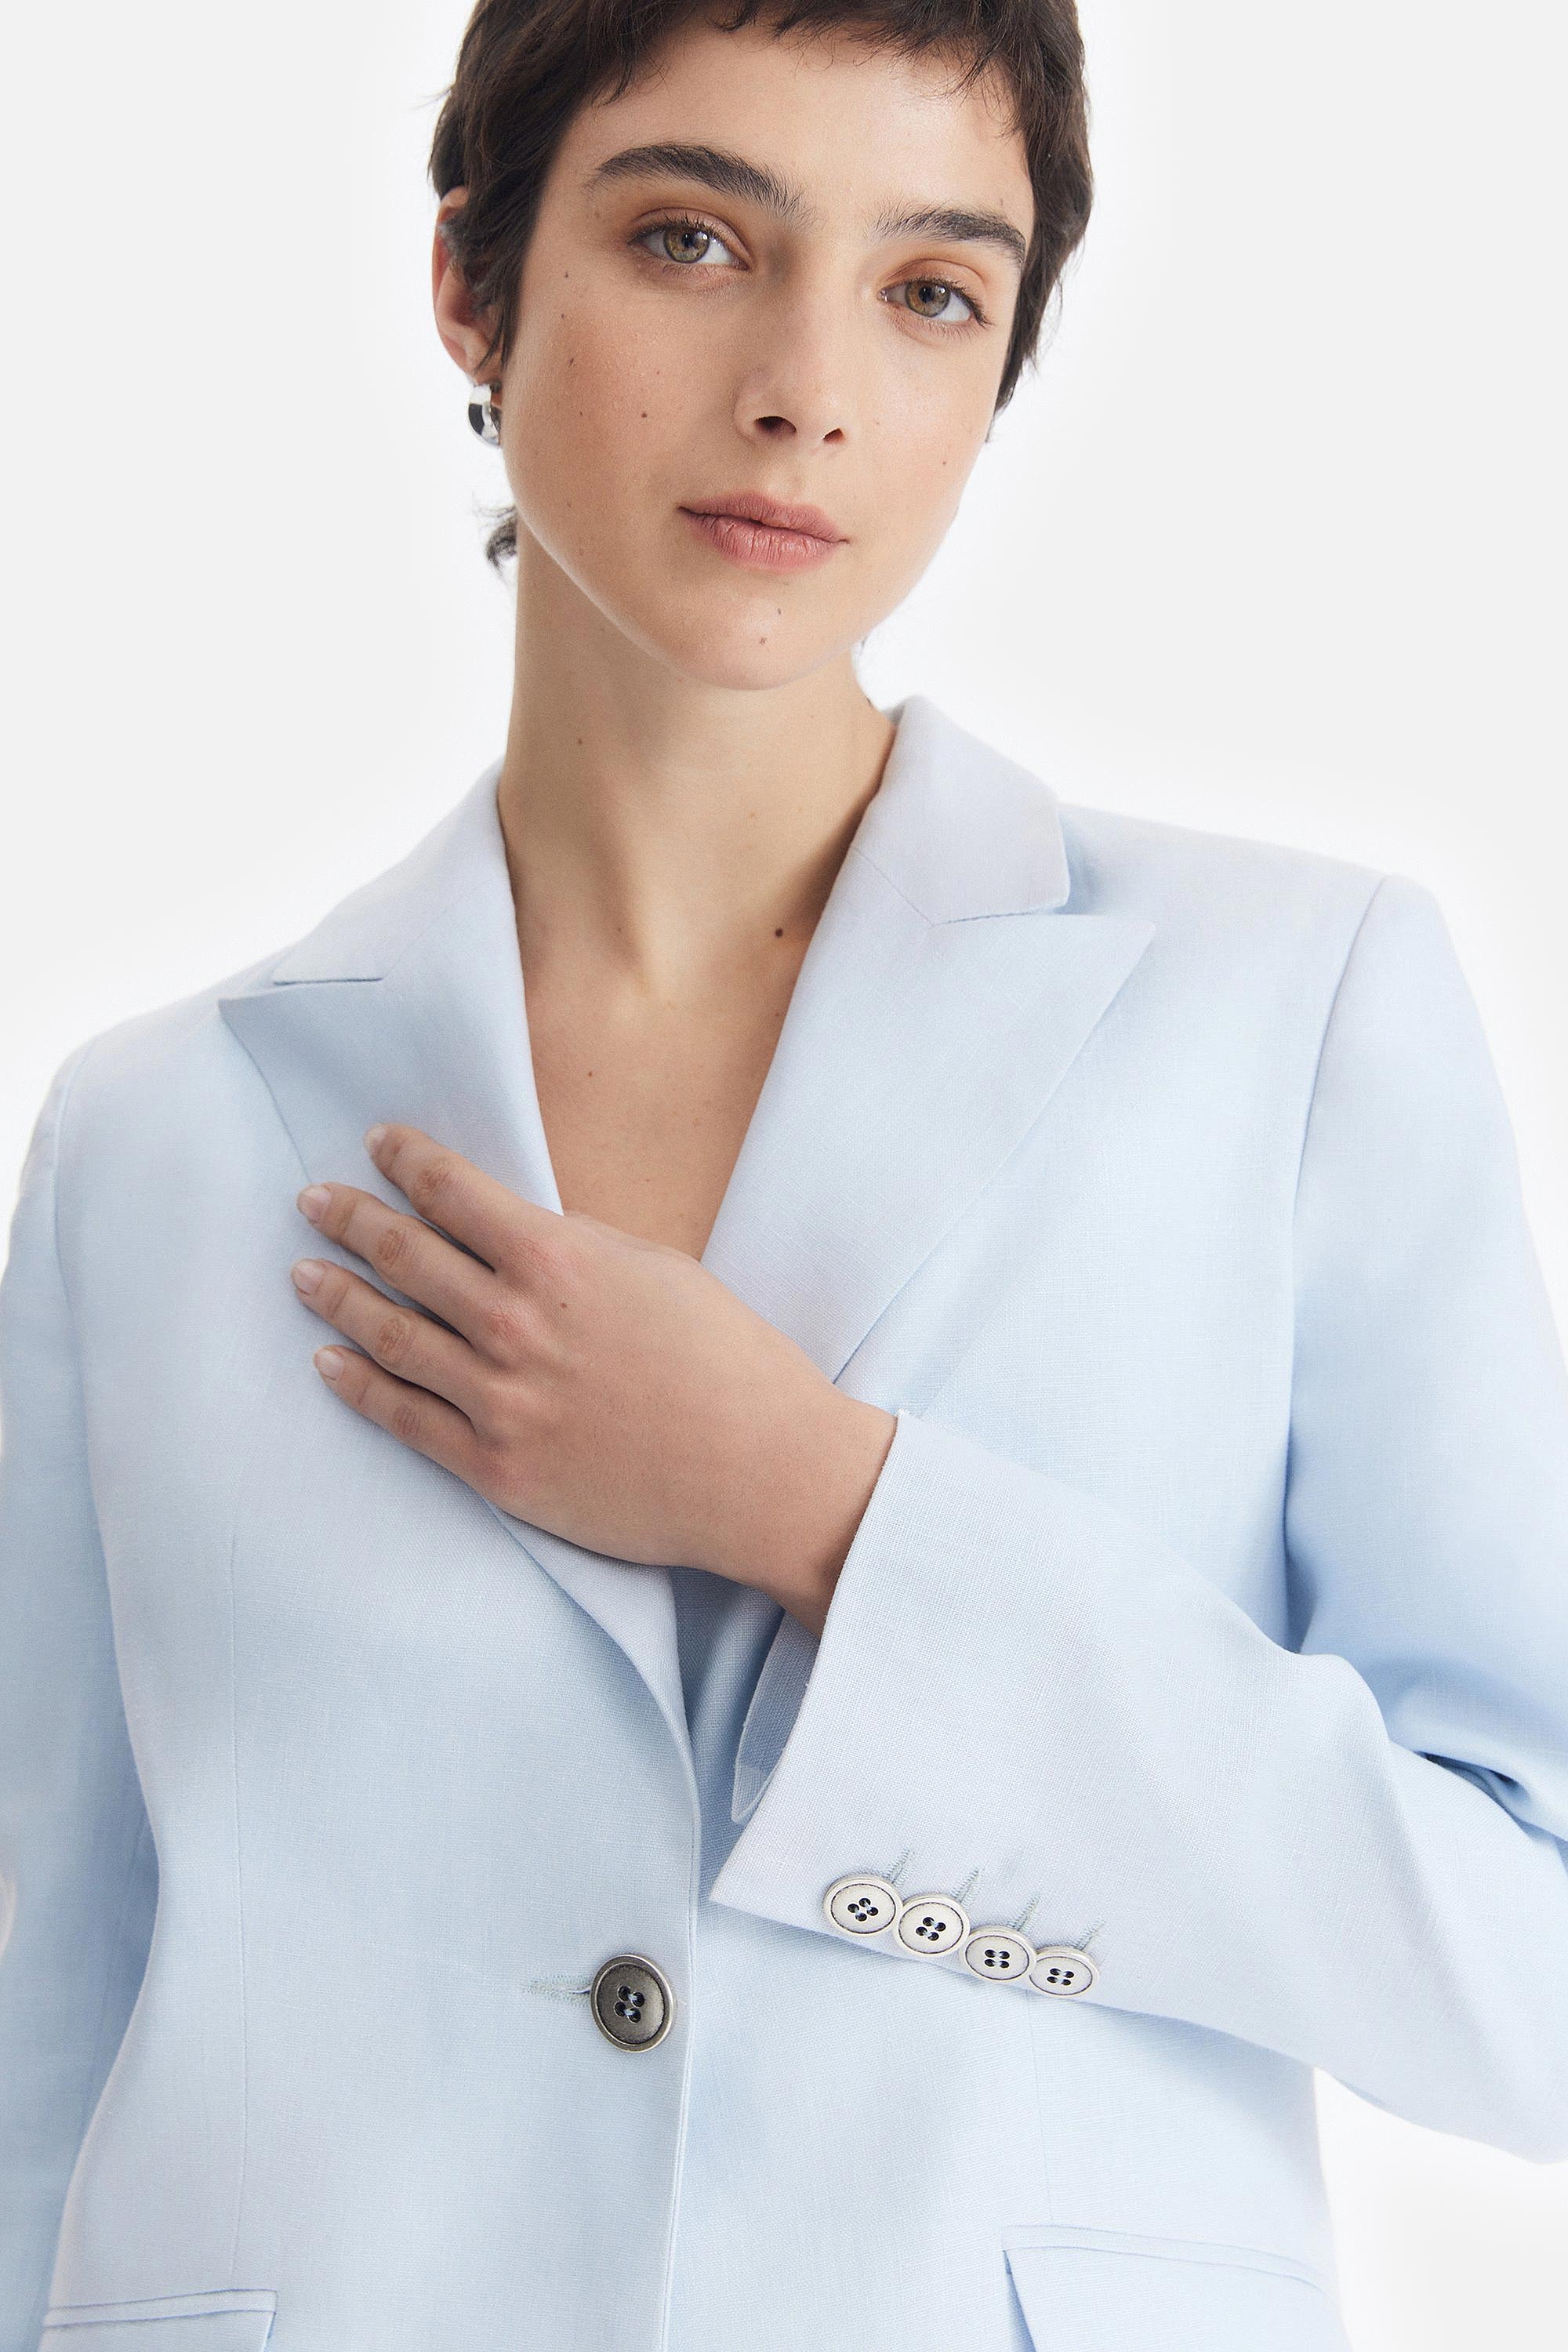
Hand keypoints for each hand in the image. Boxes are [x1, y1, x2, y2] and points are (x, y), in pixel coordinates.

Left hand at [288, 1123, 895, 1630]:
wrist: (760, 1472)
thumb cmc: (727, 1361)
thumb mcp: (655, 1269)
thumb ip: (575, 1249)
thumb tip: (515, 1235)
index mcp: (557, 1259)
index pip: (452, 1191)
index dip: (406, 1160)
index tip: (377, 1144)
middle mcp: (514, 1322)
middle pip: (405, 1254)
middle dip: (350, 1218)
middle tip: (312, 1200)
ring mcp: (499, 1399)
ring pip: (390, 1334)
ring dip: (337, 1295)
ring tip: (302, 1272)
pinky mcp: (496, 1468)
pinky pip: (406, 1420)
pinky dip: (358, 1387)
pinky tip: (328, 1364)